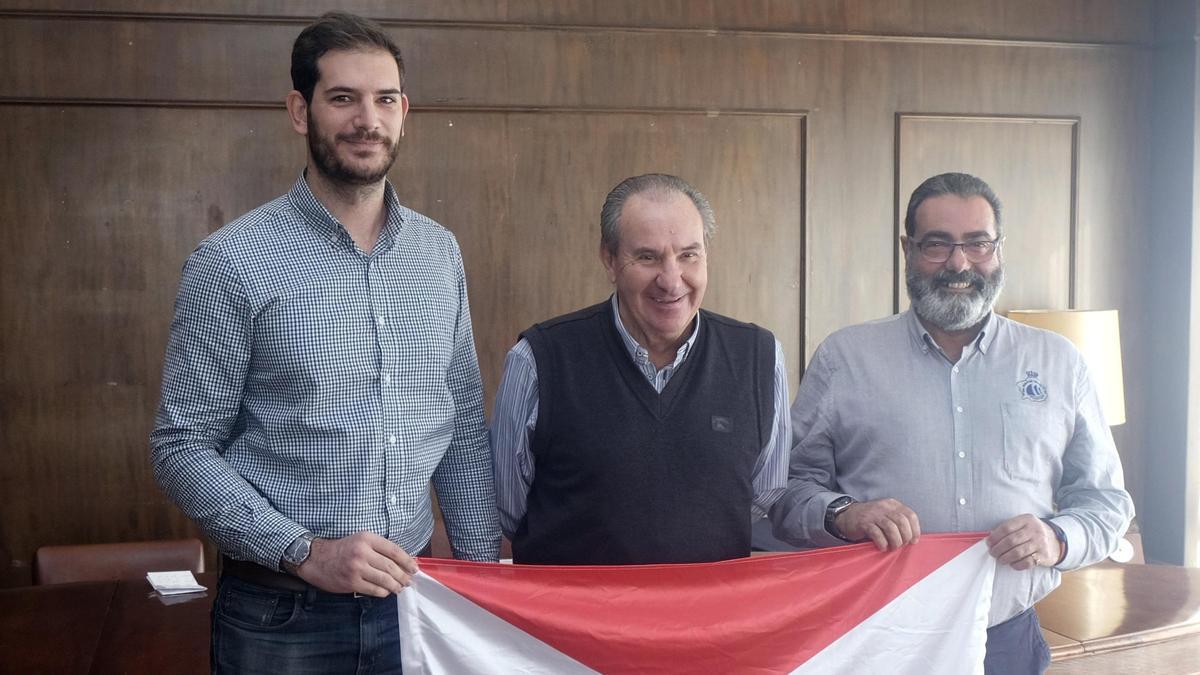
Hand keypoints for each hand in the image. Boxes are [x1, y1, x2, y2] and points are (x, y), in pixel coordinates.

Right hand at [296, 531, 419, 596]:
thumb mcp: (361, 541)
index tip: (414, 568)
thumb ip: (380, 549)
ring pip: (385, 580)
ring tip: (400, 588)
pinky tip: (386, 591)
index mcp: (367, 539)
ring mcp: (356, 568)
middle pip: (391, 567)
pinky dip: (383, 592)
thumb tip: (404, 560)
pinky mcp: (351, 583)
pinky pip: (374, 590)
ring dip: (396, 586)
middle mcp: (362, 552)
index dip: (407, 561)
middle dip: (404, 576)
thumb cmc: (342, 549)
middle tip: (409, 581)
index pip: (394, 550)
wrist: (316, 559)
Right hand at [836, 498, 920, 551]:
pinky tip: (882, 547)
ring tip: (893, 547)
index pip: (910, 515)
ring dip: (895, 541)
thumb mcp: (887, 515)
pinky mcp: (864, 522)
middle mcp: (884, 507)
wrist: (848, 516)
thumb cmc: (871, 519)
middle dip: (905, 537)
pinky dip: (882, 543)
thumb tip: (913, 538)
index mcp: (892, 504)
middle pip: (902, 521)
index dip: (915, 530)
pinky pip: (877, 534)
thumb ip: (899, 522)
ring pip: (891, 528)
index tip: (914, 541)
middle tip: (902, 545)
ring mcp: (873, 514)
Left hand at [986, 515, 1061, 569]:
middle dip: (998, 549)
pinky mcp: (1044, 555)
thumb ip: (1009, 528)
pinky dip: (1016, 565)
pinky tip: (1012, 564)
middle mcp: (1034, 530)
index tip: (989, 543)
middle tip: (993, 553)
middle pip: (1010, 541)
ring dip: (1005, 558)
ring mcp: (1040, 543)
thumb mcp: (1023, 524)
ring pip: (1017, 552)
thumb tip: (991, 537)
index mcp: (1026, 520)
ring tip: (1001, 559)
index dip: (995, 537)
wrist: (1056, 541)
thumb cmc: (1033, 533)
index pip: (1006, 528)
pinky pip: (1027, 562)